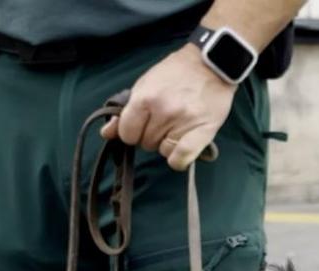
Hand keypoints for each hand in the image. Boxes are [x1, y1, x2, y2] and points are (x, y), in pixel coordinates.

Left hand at [101, 44, 235, 170]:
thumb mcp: (145, 85)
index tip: (141, 125)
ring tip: (178, 126)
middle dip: (151, 135)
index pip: (127, 133)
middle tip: (164, 120)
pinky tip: (180, 148)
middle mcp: (163, 112)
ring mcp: (183, 123)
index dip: (132, 132)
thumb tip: (107, 134)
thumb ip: (126, 111)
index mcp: (145, 98)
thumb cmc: (176, 73)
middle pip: (146, 143)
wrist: (211, 62)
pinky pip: (181, 160)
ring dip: (167, 143)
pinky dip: (178, 159)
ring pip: (163, 152)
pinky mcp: (203, 133)